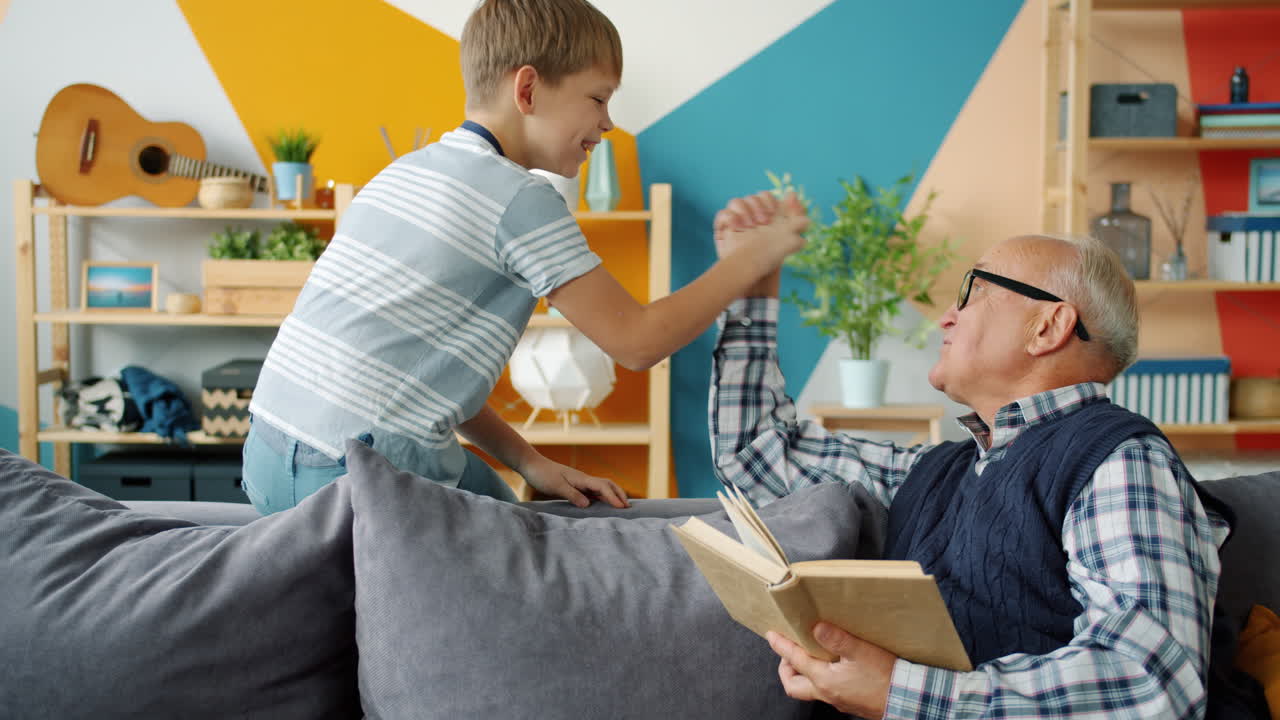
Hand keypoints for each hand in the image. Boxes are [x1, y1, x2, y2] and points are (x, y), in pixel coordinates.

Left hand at [518, 454, 628, 507]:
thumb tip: (588, 505)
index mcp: (582, 479)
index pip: (603, 487)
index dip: (613, 498)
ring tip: (620, 506)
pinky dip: (602, 497)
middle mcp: (584, 479)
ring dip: (612, 495)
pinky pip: (593, 491)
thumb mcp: (556, 486)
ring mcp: (580, 481)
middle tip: (628, 507)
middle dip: (619, 494)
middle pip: (608, 484)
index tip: (622, 508)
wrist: (532, 465)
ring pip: (602, 487)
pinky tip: (602, 504)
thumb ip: (572, 495)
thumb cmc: (543, 475)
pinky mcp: (575, 485)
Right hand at [713, 191, 807, 296]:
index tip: (772, 213)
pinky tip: (736, 228)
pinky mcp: (725, 227)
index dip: (769, 201)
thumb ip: (797, 217)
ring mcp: (738, 219)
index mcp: (768, 214)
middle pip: (752, 197)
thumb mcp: (791, 238)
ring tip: (749, 227)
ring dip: (744, 211)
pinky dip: (730, 217)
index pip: (766, 196)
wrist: (752, 270)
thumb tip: (792, 193)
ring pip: (736, 201)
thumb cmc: (772, 256)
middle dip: (757, 207)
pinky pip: (723, 214)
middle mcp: (752, 214)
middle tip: (762, 223)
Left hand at [766, 623, 896, 718]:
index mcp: (824, 680)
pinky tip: (831, 665)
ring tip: (809, 655)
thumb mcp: (860, 651)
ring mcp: (837, 700)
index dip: (781, 646)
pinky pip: (824, 691)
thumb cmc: (886, 678)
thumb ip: (836, 638)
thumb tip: (816, 627)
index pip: (795, 660)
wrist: (907, 699)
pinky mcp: (848, 702)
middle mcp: (826, 693)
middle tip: (789, 651)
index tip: (772, 635)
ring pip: (808, 690)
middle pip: (793, 685)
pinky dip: (819, 677)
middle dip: (786, 668)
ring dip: (802, 673)